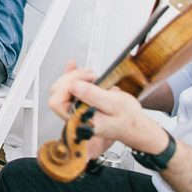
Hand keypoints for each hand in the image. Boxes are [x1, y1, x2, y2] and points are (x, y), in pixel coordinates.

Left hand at [48, 61, 164, 158]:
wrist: (134, 125)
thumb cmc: (128, 119)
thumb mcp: (115, 104)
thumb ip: (93, 96)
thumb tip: (74, 86)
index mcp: (80, 120)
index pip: (57, 101)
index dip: (67, 86)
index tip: (84, 81)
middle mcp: (74, 116)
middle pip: (57, 92)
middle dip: (71, 78)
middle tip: (89, 77)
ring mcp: (76, 109)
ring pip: (62, 88)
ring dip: (74, 77)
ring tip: (92, 77)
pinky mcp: (80, 103)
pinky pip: (69, 87)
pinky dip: (72, 75)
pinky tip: (74, 66)